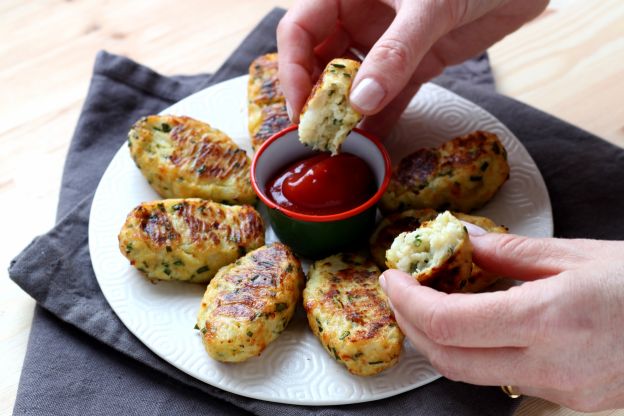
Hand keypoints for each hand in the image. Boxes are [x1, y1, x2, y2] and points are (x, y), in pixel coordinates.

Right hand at [276, 0, 547, 136]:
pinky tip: (374, 143)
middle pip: (320, 61)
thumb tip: (361, 102)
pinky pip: (390, 96)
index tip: (300, 106)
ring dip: (347, 113)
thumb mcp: (429, 7)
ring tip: (343, 144)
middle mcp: (360, 18)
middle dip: (317, 97)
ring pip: (353, 83)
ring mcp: (387, 44)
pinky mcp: (416, 64)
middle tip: (318, 132)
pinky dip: (382, 119)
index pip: (299, 30)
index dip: (292, 68)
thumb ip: (395, 53)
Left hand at [380, 227, 623, 411]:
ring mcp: (558, 388)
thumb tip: (463, 239)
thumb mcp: (577, 254)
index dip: (407, 301)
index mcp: (548, 319)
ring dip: (437, 342)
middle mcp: (549, 364)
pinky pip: (500, 379)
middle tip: (400, 292)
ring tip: (427, 305)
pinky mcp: (567, 398)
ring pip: (469, 373)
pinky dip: (472, 352)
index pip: (448, 323)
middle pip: (447, 358)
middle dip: (411, 325)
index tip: (393, 278)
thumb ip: (510, 251)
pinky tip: (473, 325)